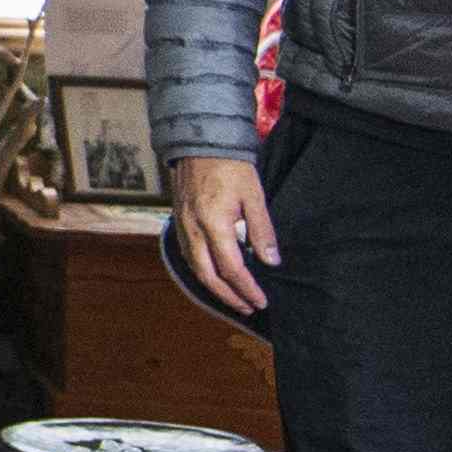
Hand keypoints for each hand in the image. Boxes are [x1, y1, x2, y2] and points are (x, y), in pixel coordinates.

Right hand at [163, 151, 277, 316]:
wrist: (200, 143)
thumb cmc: (230, 167)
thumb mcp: (253, 196)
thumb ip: (262, 231)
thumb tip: (271, 261)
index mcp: (214, 224)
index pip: (232, 268)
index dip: (247, 288)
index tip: (262, 301)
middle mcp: (194, 230)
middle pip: (209, 276)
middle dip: (229, 296)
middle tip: (248, 307)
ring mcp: (183, 227)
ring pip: (195, 269)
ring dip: (215, 288)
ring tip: (234, 298)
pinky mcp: (180, 222)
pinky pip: (188, 256)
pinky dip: (202, 272)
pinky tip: (214, 275)